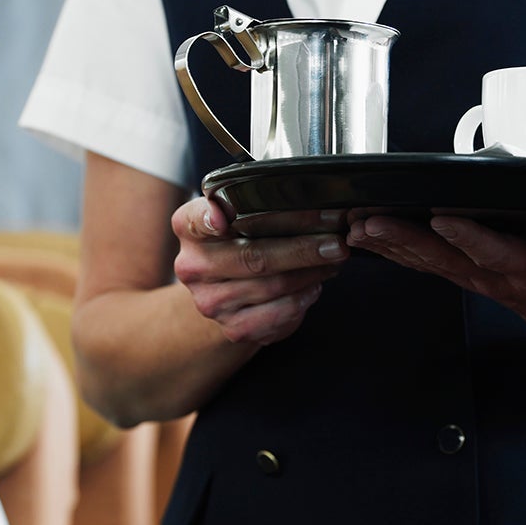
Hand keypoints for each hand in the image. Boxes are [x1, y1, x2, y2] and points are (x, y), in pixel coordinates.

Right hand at [172, 197, 348, 344]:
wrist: (224, 293)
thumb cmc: (238, 243)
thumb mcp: (233, 215)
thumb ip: (249, 202)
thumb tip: (307, 196)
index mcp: (189, 228)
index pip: (196, 220)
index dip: (208, 219)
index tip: (221, 218)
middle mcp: (193, 267)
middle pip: (254, 256)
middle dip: (302, 248)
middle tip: (336, 241)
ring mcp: (211, 301)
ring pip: (274, 285)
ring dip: (312, 272)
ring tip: (334, 259)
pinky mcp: (234, 328)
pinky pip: (280, 313)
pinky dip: (305, 297)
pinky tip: (315, 285)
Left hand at [347, 214, 525, 360]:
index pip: (497, 253)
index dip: (470, 238)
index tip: (442, 219)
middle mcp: (496, 277)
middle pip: (444, 258)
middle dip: (404, 240)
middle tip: (369, 223)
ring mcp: (477, 279)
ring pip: (426, 261)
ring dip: (388, 245)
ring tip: (353, 227)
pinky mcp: (468, 276)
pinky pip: (425, 264)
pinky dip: (393, 251)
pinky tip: (365, 238)